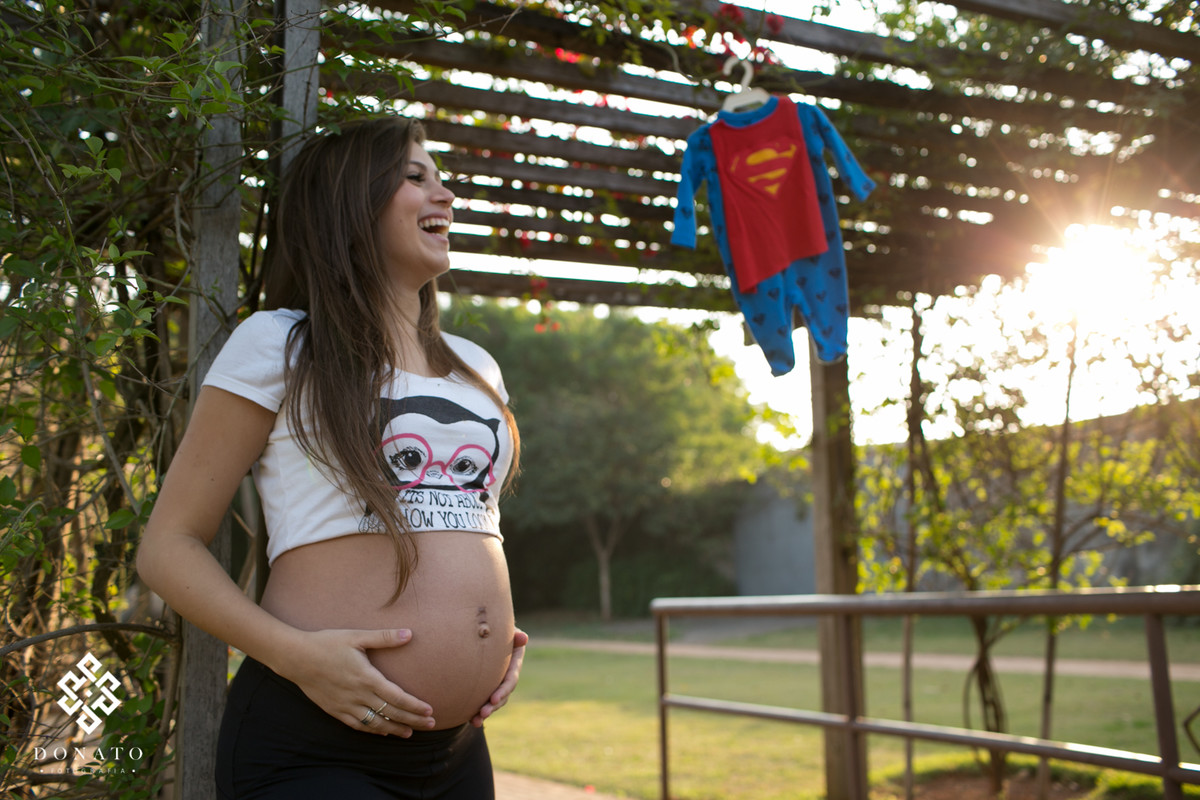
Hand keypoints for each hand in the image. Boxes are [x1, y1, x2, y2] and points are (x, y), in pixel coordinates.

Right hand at [272, 628, 435, 736]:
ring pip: (375, 723)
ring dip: (395, 729)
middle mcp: (358, 695)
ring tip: (411, 733)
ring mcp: (345, 705)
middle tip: (431, 725)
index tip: (430, 711)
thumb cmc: (327, 643)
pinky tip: (382, 731)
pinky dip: (372, 730)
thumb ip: (384, 637)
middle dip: (413, 720)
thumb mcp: (356, 636)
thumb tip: (410, 633)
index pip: (397, 697)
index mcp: (366, 677)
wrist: (296, 657)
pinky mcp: (335, 710)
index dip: (415, 706)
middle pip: (390, 713)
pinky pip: (357, 725)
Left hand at [471, 628, 527, 726]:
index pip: (510, 679)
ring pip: (494, 701)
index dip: (503, 690)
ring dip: (485, 712)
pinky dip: (477, 711)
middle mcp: (507, 675)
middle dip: (493, 706)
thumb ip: (513, 634)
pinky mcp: (487, 686)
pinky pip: (484, 701)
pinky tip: (468, 719)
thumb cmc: (496, 628)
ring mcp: (497, 682)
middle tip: (482, 713)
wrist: (484, 632)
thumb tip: (523, 637)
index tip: (493, 699)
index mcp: (514, 663)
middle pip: (503, 694)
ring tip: (474, 722)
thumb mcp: (506, 629)